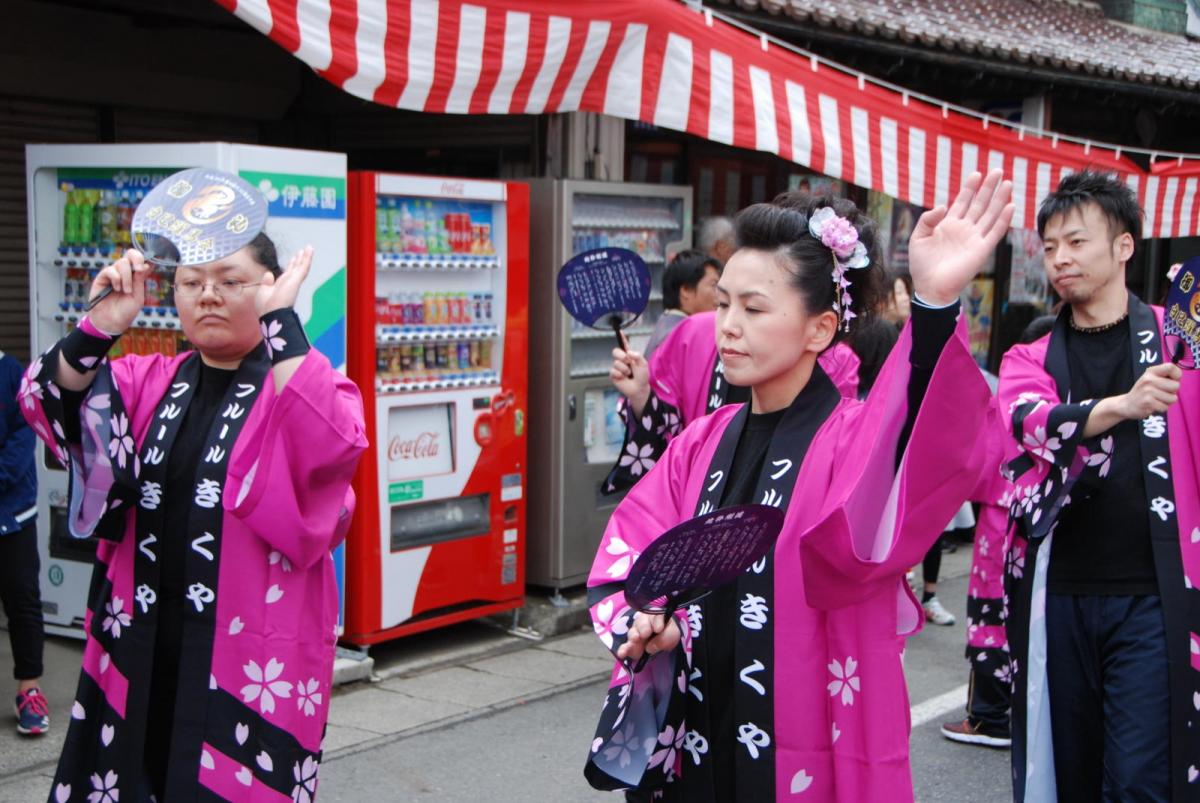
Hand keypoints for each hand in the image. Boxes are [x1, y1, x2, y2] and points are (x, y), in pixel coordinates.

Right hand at [88, 249, 150, 334]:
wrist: (112, 321)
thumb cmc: (126, 310)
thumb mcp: (138, 296)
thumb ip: (140, 280)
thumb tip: (147, 265)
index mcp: (136, 276)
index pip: (141, 260)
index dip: (145, 258)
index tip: (148, 264)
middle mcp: (125, 272)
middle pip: (131, 254)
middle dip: (137, 259)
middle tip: (139, 270)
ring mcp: (114, 273)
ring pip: (122, 263)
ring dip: (127, 277)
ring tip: (126, 291)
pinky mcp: (102, 277)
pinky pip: (110, 270)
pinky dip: (116, 278)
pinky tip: (116, 289)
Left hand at [255, 245, 311, 316]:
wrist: (271, 313)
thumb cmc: (266, 306)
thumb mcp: (263, 291)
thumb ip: (266, 282)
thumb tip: (269, 274)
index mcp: (281, 285)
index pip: (288, 273)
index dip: (291, 265)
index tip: (294, 258)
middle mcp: (289, 282)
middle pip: (296, 268)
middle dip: (299, 259)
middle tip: (303, 251)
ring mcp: (294, 280)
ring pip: (301, 265)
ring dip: (306, 256)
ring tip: (309, 248)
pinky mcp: (296, 279)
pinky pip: (303, 266)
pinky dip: (307, 257)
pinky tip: (309, 250)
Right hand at [610, 331, 650, 414]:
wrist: (639, 388)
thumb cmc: (642, 376)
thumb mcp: (643, 364)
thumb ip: (637, 356)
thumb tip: (628, 352)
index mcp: (630, 355)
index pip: (624, 344)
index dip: (622, 337)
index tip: (620, 330)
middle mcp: (622, 360)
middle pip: (615, 351)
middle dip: (621, 355)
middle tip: (628, 361)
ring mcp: (617, 367)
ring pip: (616, 363)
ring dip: (624, 369)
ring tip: (629, 374)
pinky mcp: (613, 375)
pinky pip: (613, 371)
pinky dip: (620, 375)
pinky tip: (624, 378)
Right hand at [616, 612, 680, 662]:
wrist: (663, 642)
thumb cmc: (668, 633)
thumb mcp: (672, 634)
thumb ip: (663, 639)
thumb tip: (650, 647)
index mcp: (655, 615)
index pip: (655, 615)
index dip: (656, 622)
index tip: (658, 629)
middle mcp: (643, 621)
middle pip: (641, 622)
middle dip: (643, 628)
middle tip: (645, 634)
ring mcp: (635, 632)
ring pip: (632, 632)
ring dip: (633, 636)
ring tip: (635, 639)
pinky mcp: (631, 644)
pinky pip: (625, 646)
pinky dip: (623, 649)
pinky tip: (622, 653)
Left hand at [908, 170, 1014, 305]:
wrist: (930, 287)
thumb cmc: (922, 265)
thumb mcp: (917, 238)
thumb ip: (927, 220)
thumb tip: (944, 205)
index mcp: (948, 224)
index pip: (962, 201)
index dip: (969, 188)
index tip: (976, 173)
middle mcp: (964, 229)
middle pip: (980, 204)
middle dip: (988, 188)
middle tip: (997, 170)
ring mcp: (974, 238)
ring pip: (990, 214)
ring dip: (999, 199)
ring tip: (1007, 183)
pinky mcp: (982, 250)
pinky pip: (995, 232)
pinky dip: (1004, 220)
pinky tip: (1010, 206)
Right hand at [1118, 363, 1181, 419]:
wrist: (1126, 404)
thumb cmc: (1143, 392)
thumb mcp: (1150, 379)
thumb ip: (1164, 376)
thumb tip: (1177, 378)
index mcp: (1150, 372)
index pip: (1171, 367)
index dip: (1176, 375)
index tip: (1172, 380)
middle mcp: (1149, 379)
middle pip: (1176, 385)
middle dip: (1172, 392)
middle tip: (1161, 393)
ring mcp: (1148, 391)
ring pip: (1172, 398)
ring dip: (1167, 401)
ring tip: (1156, 400)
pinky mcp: (1148, 402)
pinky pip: (1165, 407)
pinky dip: (1161, 408)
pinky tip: (1153, 405)